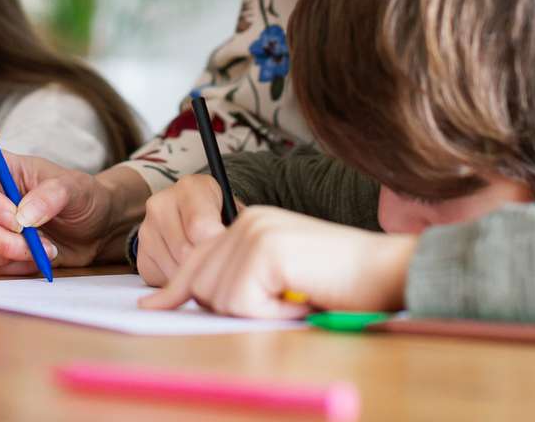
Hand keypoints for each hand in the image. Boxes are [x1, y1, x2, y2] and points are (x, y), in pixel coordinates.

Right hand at [0, 151, 148, 273]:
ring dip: (2, 255)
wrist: (94, 229)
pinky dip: (6, 267)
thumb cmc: (80, 197)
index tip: (16, 217)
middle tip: (35, 241)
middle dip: (1, 238)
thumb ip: (51, 195)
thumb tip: (23, 217)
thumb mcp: (75, 188)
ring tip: (39, 250)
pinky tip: (31, 259)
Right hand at [136, 174, 233, 285]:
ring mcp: (148, 228)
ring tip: (208, 270)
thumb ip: (238, 227)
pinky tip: (191, 272)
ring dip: (194, 278)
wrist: (189, 215)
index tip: (230, 257)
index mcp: (190, 187)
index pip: (200, 226)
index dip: (218, 248)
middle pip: (185, 251)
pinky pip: (162, 279)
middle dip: (207, 266)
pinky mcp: (141, 252)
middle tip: (222, 270)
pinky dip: (180, 284)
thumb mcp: (233, 211)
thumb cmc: (217, 214)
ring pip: (173, 269)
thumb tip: (243, 251)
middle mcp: (162, 204)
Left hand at [138, 206, 416, 318]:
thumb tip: (189, 296)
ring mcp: (254, 231)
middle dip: (232, 308)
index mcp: (247, 221)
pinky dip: (269, 313)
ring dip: (256, 312)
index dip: (173, 288)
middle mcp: (246, 220)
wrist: (384, 269)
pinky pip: (242, 303)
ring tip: (293, 296)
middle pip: (201, 283)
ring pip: (219, 296)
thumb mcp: (278, 277)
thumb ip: (239, 277)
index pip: (197, 258)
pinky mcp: (265, 250)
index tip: (150, 305)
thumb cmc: (338, 281)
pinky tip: (298, 298)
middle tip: (282, 301)